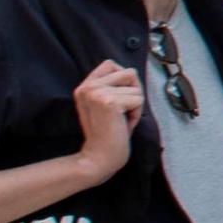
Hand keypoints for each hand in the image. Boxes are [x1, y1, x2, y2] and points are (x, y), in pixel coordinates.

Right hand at [71, 60, 143, 180]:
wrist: (99, 158)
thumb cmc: (108, 133)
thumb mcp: (104, 104)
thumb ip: (111, 86)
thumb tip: (131, 71)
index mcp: (84, 86)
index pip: (111, 64)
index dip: (123, 81)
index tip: (116, 103)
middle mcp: (87, 87)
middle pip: (129, 72)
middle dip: (133, 93)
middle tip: (120, 113)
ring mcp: (97, 93)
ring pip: (136, 87)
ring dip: (135, 105)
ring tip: (121, 119)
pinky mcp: (109, 102)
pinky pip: (139, 99)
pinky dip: (137, 114)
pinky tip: (123, 125)